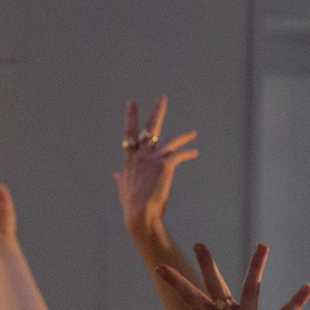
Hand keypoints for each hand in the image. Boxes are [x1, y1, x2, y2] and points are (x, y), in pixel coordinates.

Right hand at [115, 95, 198, 230]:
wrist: (140, 213)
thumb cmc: (131, 205)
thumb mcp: (123, 189)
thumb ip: (120, 179)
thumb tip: (115, 175)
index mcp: (130, 159)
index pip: (130, 133)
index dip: (131, 116)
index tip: (132, 102)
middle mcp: (141, 155)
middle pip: (150, 128)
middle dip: (157, 111)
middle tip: (162, 97)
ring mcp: (153, 158)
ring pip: (170, 140)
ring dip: (183, 136)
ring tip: (193, 132)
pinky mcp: (165, 165)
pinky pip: (179, 155)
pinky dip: (188, 152)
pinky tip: (194, 152)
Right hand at [159, 243, 309, 309]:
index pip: (192, 299)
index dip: (176, 283)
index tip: (160, 268)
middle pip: (216, 289)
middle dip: (207, 266)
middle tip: (199, 244)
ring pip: (251, 291)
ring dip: (256, 267)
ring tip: (262, 245)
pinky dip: (296, 302)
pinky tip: (307, 288)